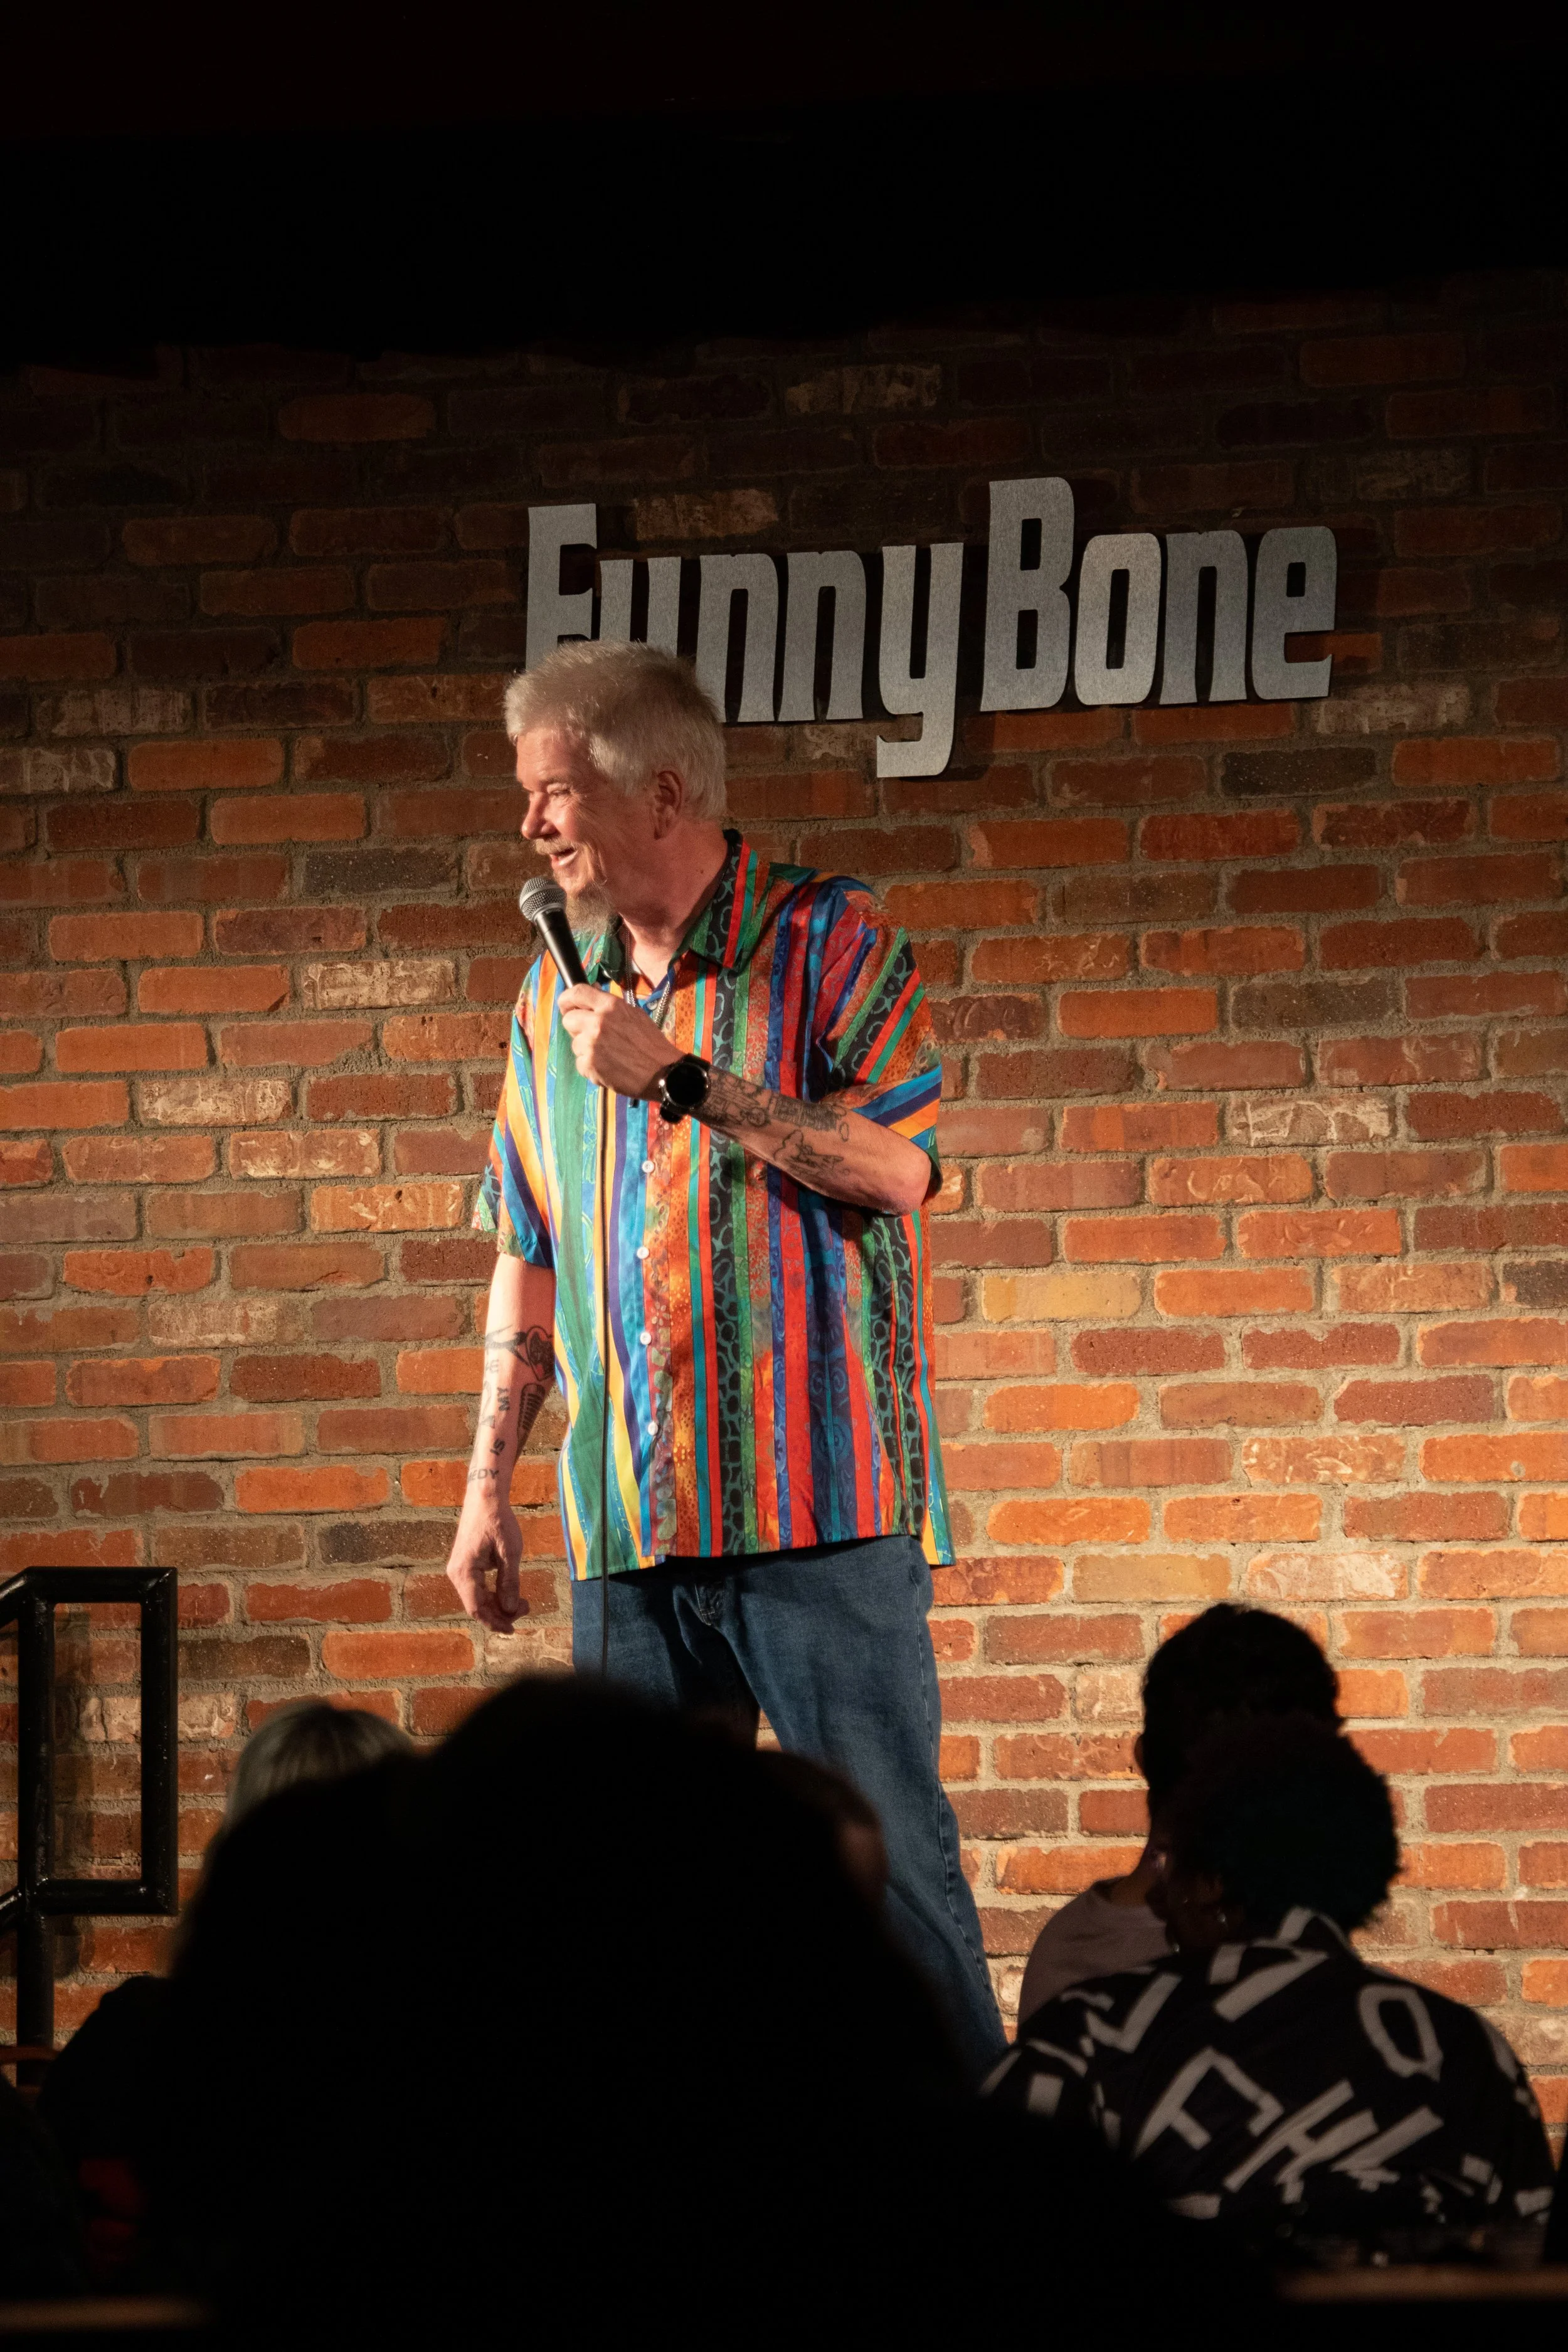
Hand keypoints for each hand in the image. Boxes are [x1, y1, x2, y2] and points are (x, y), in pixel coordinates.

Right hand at [445, 1499, 523, 1633]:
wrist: (485, 1497)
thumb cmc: (498, 1521)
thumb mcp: (510, 1552)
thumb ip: (510, 1582)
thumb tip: (511, 1608)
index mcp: (464, 1572)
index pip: (476, 1608)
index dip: (494, 1622)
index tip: (512, 1629)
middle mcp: (456, 1573)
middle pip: (476, 1605)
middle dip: (500, 1612)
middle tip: (527, 1608)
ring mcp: (459, 1569)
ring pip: (477, 1598)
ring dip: (498, 1604)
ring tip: (523, 1602)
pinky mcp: (465, 1565)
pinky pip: (477, 1587)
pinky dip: (493, 1593)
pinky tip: (510, 1593)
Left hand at [557, 985, 678, 1099]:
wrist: (662, 1072)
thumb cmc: (651, 1044)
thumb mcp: (633, 1014)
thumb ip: (609, 1007)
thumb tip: (592, 998)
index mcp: (610, 1006)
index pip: (576, 992)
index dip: (567, 999)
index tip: (567, 1005)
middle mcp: (597, 1022)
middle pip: (568, 1020)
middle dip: (577, 1028)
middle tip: (591, 1035)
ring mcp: (591, 1044)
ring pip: (575, 1044)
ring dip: (587, 1050)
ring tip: (608, 1055)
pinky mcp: (589, 1064)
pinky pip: (580, 1062)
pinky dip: (591, 1067)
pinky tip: (608, 1067)